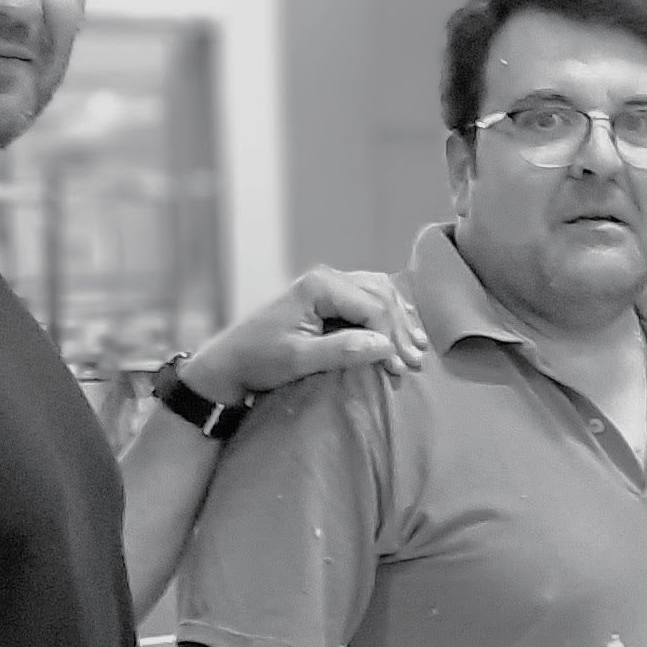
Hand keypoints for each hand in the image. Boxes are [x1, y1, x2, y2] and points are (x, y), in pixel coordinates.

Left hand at [185, 267, 429, 404]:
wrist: (230, 362)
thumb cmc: (258, 360)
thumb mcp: (299, 359)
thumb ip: (341, 350)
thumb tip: (384, 345)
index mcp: (319, 285)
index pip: (372, 306)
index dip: (391, 337)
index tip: (399, 368)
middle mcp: (326, 278)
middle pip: (380, 296)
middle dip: (400, 329)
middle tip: (415, 361)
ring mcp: (327, 285)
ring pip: (378, 294)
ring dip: (398, 319)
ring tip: (417, 346)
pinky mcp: (326, 298)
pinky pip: (366, 298)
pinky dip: (387, 314)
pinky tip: (401, 328)